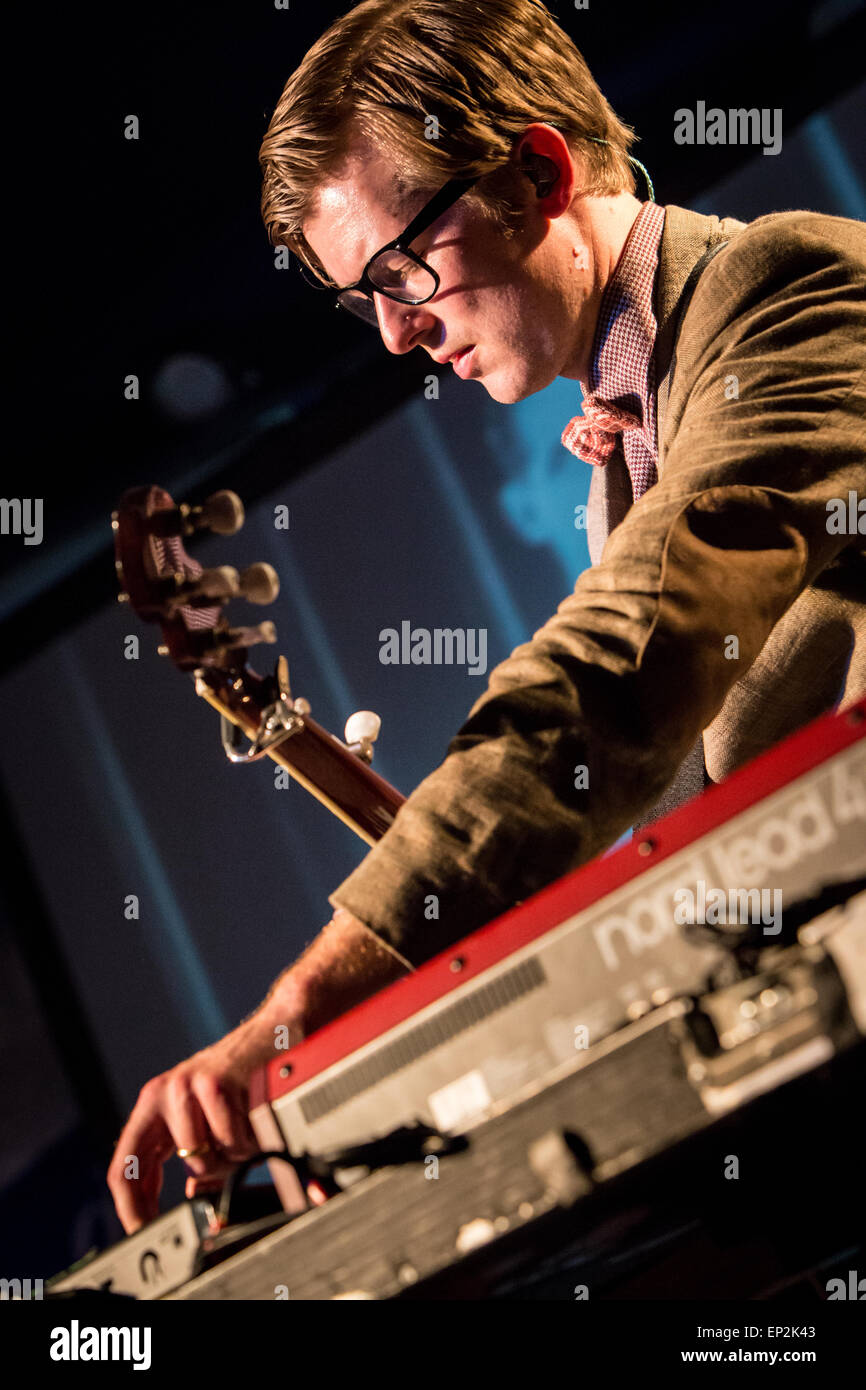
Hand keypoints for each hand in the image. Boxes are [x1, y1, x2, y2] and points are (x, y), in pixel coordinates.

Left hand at [107, 1038, 261, 1233]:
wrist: (275, 1033)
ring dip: (240, 1153)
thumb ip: (192, 1157)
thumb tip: (193, 1199)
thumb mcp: (205, 1117)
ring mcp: (191, 1085)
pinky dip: (254, 1139)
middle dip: (221, 1169)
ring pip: (214, 1156)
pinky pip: (237, 1140)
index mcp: (154, 1105)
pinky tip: (257, 1113)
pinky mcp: (220, 1082)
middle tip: (236, 1151)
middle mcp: (166, 1093)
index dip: (132, 1210)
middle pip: (190, 1165)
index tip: (144, 1234)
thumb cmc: (241, 1077)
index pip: (124, 1170)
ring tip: (248, 1124)